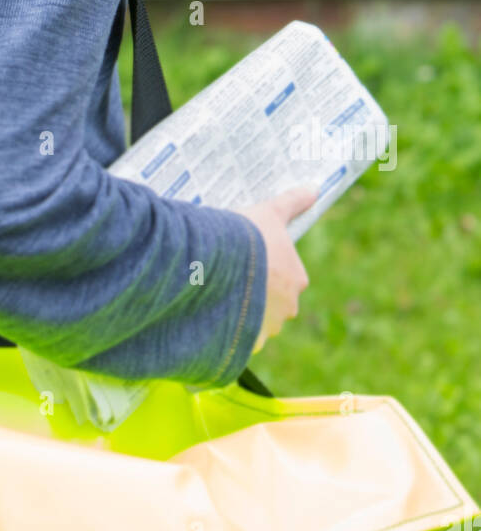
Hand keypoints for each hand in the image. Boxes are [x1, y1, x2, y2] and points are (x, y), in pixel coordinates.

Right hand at [234, 187, 316, 353]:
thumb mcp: (271, 212)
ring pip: (256, 321)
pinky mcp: (246, 341)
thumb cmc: (250, 236)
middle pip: (273, 302)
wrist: (222, 262)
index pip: (287, 277)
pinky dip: (230, 330)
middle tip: (233, 275)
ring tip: (220, 293)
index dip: (266, 267)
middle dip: (256, 294)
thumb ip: (292, 202)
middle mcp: (288, 307)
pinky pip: (239, 338)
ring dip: (242, 312)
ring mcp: (267, 327)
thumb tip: (315, 188)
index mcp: (297, 279)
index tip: (248, 259)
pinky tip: (215, 313)